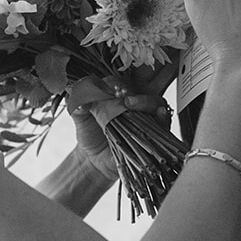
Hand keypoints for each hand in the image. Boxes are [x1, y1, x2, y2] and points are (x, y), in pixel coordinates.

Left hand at [66, 64, 177, 178]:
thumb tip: (77, 97)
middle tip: (125, 95)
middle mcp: (134, 101)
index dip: (117, 83)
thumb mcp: (79, 117)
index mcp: (117, 92)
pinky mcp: (153, 131)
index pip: (122, 80)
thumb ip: (77, 104)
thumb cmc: (89, 134)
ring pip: (155, 101)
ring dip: (146, 101)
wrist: (94, 160)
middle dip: (141, 81)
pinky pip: (163, 122)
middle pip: (146, 84)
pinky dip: (163, 117)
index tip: (109, 90)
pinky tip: (159, 114)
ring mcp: (145, 115)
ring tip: (132, 105)